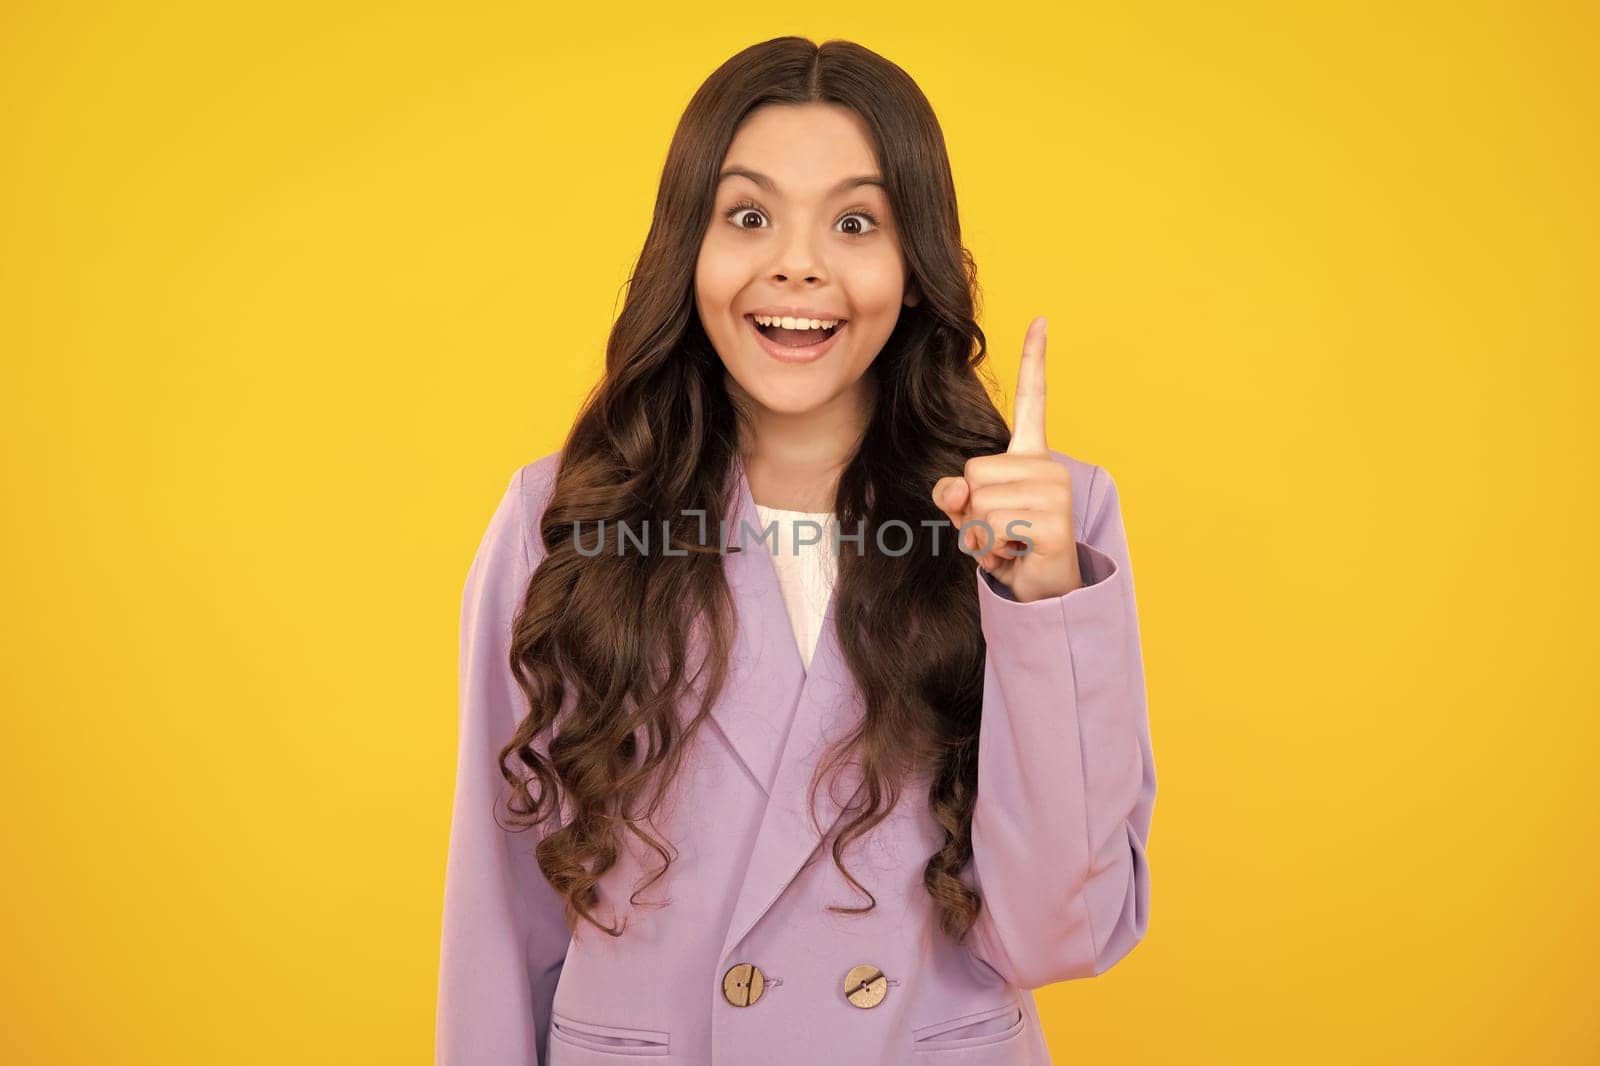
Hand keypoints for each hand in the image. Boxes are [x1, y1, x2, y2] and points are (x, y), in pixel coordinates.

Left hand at [930, 316, 1081, 602]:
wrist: (1042, 592)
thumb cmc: (1007, 547)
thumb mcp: (971, 517)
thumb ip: (955, 496)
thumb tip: (953, 491)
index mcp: (1030, 457)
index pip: (1032, 401)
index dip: (1033, 361)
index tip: (1041, 319)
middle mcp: (1048, 466)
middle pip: (972, 473)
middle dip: (971, 511)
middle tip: (999, 531)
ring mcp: (1054, 492)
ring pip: (978, 503)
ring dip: (980, 534)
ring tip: (1008, 543)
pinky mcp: (1052, 522)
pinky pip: (992, 527)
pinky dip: (991, 549)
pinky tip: (1017, 555)